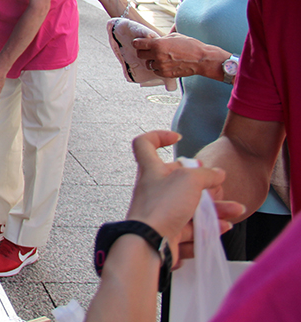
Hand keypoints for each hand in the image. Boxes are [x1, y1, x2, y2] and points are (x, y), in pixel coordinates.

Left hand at [126, 131, 243, 267]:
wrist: (149, 244)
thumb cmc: (162, 207)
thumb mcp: (189, 180)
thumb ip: (206, 174)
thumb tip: (217, 174)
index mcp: (151, 170)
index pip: (145, 144)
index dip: (159, 136)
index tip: (177, 138)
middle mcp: (153, 190)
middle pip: (180, 181)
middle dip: (204, 184)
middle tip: (217, 187)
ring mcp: (161, 212)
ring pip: (191, 207)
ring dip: (215, 209)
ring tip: (235, 210)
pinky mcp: (168, 233)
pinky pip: (191, 229)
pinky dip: (207, 228)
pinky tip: (223, 227)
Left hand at [132, 33, 222, 79]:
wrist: (202, 59)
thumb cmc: (190, 45)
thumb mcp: (174, 36)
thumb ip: (161, 38)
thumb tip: (153, 37)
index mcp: (158, 44)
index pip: (137, 44)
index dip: (138, 43)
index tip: (140, 43)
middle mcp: (157, 55)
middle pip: (139, 55)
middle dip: (144, 52)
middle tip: (150, 51)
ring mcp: (161, 66)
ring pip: (148, 64)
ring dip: (152, 61)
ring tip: (161, 58)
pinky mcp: (165, 74)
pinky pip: (155, 71)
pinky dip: (159, 68)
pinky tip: (166, 64)